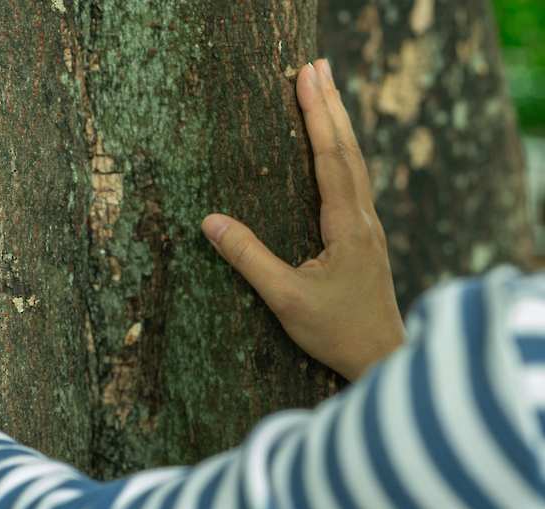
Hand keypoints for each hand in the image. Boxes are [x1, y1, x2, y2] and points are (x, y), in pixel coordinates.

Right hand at [202, 59, 403, 381]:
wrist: (383, 358)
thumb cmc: (336, 333)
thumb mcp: (284, 299)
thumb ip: (248, 259)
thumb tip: (209, 221)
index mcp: (347, 228)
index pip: (331, 159)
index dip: (316, 116)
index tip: (305, 77)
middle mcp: (364, 221)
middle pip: (350, 150)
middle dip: (331, 105)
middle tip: (317, 65)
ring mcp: (370, 229)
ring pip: (358, 163)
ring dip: (341, 124)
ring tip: (327, 91)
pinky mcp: (366, 240)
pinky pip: (358, 181)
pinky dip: (345, 151)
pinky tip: (338, 150)